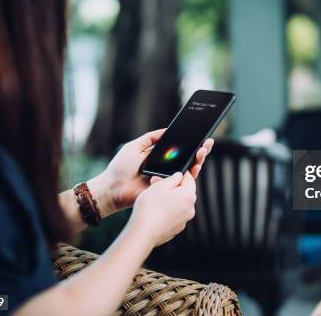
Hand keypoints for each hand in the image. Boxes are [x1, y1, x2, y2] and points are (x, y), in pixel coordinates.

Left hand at [90, 129, 213, 217]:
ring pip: (190, 170)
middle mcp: (167, 168)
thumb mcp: (134, 146)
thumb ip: (150, 138)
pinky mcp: (168, 190)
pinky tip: (196, 164)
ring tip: (203, 150)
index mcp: (160, 157)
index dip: (191, 143)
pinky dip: (191, 174)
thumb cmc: (120, 168)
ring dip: (199, 160)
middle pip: (189, 159)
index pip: (180, 149)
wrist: (113, 188)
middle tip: (208, 142)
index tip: (201, 134)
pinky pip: (183, 182)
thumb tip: (167, 129)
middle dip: (201, 150)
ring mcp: (169, 180)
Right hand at [127, 171, 196, 246]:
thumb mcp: (160, 186)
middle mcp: (190, 209)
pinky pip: (174, 216)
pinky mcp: (176, 229)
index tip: (172, 173)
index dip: (180, 174)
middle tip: (158, 184)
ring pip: (179, 205)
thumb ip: (172, 178)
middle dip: (173, 187)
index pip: (190, 179)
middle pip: (184, 193)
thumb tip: (179, 176)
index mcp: (189, 195)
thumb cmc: (150, 207)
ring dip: (170, 200)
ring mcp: (184, 221)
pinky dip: (167, 211)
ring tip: (154, 198)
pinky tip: (155, 211)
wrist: (143, 232)